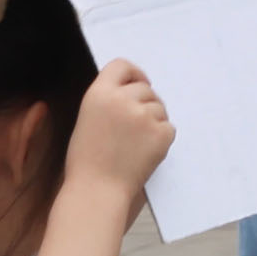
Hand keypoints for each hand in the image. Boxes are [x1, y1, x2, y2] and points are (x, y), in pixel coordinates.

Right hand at [63, 58, 171, 194]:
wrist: (97, 190)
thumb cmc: (87, 160)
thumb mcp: (88, 118)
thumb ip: (108, 99)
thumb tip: (137, 88)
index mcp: (99, 93)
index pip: (122, 65)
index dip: (133, 73)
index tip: (138, 82)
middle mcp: (122, 99)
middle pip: (145, 88)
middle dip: (144, 103)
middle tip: (135, 127)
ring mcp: (144, 116)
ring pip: (159, 108)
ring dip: (153, 121)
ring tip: (135, 144)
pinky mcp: (161, 133)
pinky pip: (168, 127)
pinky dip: (161, 138)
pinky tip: (144, 152)